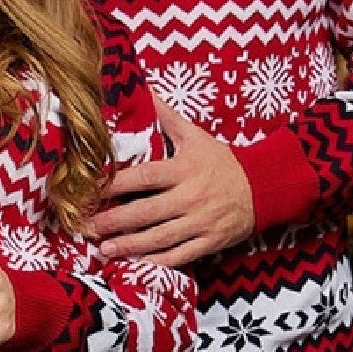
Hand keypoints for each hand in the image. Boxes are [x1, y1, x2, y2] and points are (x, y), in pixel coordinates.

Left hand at [90, 96, 254, 265]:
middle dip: (116, 220)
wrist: (263, 187)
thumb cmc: (221, 160)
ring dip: (130, 246)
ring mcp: (200, 223)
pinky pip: (179, 256)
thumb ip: (165, 116)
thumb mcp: (195, 135)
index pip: (144, 177)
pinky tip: (135, 263)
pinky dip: (157, 261)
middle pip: (147, 212)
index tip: (92, 189)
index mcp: (184, 169)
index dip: (116, 184)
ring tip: (105, 248)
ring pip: (160, 238)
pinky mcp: (209, 242)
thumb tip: (142, 89)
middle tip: (89, 226)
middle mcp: (190, 197)